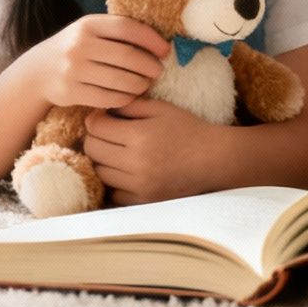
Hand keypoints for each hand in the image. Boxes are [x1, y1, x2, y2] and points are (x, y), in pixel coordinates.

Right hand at [16, 15, 169, 109]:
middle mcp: (79, 45)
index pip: (126, 28)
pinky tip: (130, 96)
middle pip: (126, 56)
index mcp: (87, 25)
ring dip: (139, 84)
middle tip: (157, 71)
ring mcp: (73, 70)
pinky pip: (107, 98)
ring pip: (119, 80)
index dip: (150, 39)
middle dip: (148, 65)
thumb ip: (116, 33)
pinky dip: (124, 98)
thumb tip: (158, 43)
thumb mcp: (89, 32)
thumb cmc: (75, 49)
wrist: (38, 71)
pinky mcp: (70, 92)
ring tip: (145, 84)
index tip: (165, 50)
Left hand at [82, 98, 222, 205]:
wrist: (214, 159)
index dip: (95, 119)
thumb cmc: (188, 128)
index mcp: (139, 136)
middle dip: (95, 138)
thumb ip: (129, 106)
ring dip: (103, 160)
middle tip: (106, 134)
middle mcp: (135, 162)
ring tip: (116, 152)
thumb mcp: (160, 108)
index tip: (102, 118)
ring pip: (100, 172)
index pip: (96, 127)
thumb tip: (101, 111)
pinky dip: (116, 182)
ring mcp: (139, 185)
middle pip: (93, 150)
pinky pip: (115, 193)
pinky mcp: (144, 200)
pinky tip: (127, 171)